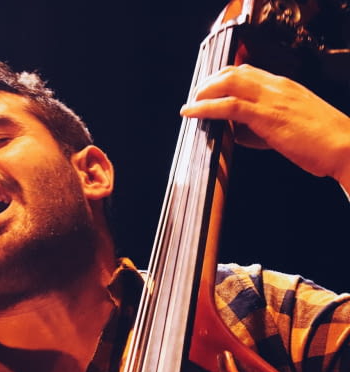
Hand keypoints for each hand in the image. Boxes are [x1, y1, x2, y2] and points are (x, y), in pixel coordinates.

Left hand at [180, 64, 349, 189]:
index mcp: (284, 87)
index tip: (207, 88)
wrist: (346, 146)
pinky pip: (228, 105)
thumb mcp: (289, 127)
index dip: (222, 77)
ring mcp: (272, 99)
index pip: (247, 71)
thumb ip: (262, 127)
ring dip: (203, 93)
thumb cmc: (322, 142)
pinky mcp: (267, 116)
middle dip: (208, 82)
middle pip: (233, 72)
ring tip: (190, 104)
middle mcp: (277, 87)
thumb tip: (238, 134)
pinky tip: (192, 112)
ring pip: (228, 83)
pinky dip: (205, 108)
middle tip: (194, 97)